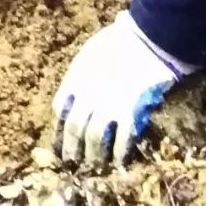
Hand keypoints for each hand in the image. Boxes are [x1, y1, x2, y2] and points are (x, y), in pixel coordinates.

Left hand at [51, 12, 192, 167]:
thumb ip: (82, 74)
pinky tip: (120, 162)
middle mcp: (88, 96)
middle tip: (72, 164)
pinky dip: (120, 153)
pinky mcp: (131, 113)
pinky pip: (122, 140)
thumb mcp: (90, 52)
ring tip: (95, 167)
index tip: (57, 142)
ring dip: (94, 157)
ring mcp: (109, 106)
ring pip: (95, 139)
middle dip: (72, 149)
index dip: (57, 129)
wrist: (148, 38)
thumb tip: (78, 91)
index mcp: (75, 79)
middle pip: (74, 129)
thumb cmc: (120, 38)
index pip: (59, 110)